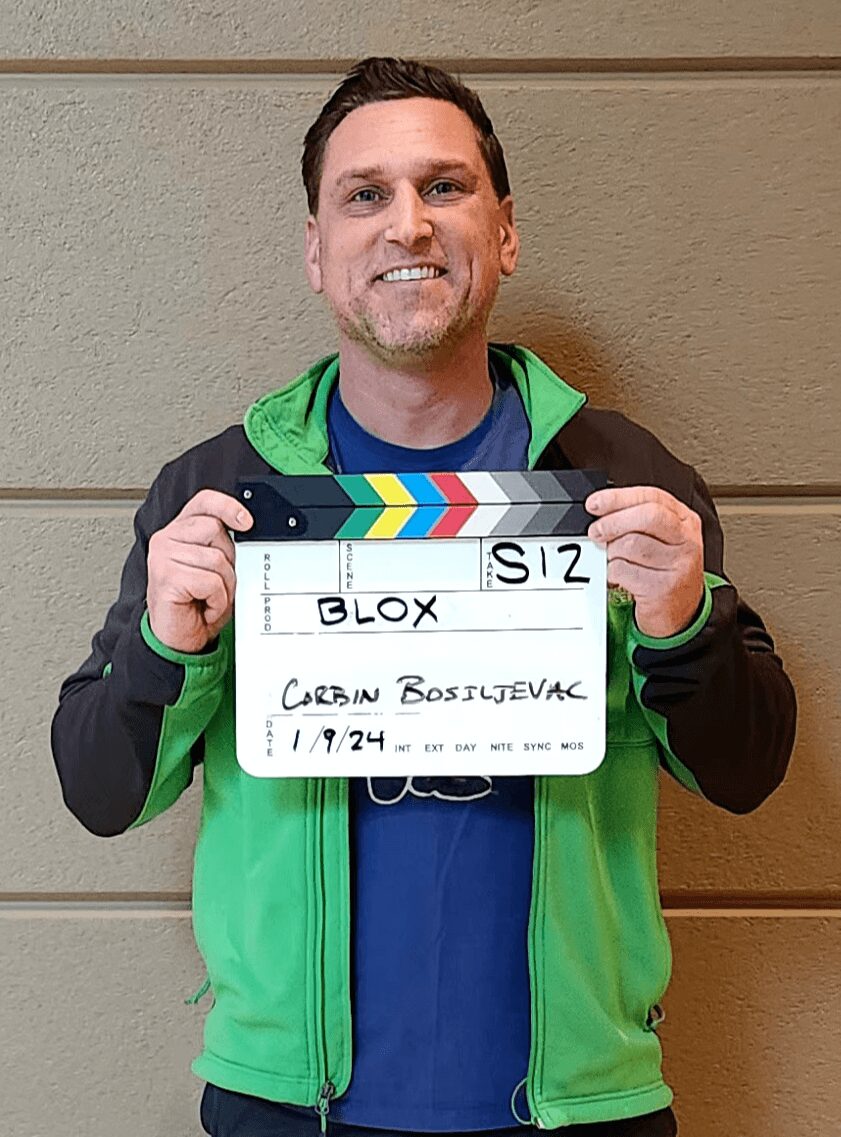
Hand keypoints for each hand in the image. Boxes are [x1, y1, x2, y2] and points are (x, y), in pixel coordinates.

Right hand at [147, 489, 252, 652]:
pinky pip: (210, 582)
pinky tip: (205, 606)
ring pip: (216, 559)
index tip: (246, 521)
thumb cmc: (196, 603)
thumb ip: (223, 545)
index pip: (204, 502)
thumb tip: (246, 529)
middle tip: (218, 582)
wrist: (178, 638)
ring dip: (224, 586)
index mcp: (179, 531)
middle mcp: (166, 539)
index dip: (227, 506)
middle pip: (216, 530)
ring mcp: (163, 557)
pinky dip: (217, 600)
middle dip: (228, 560)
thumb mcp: (215, 568)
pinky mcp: (166, 577)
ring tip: (209, 597)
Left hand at [585, 486, 704, 638]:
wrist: (682, 611)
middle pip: (646, 517)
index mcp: (686, 521)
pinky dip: (611, 571)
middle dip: (613, 521)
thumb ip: (638, 521)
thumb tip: (601, 510)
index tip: (595, 503)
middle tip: (595, 531)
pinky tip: (616, 575)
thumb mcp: (662, 539)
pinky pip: (624, 571)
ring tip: (611, 558)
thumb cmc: (665, 571)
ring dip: (611, 551)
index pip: (652, 497)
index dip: (619, 498)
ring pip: (631, 545)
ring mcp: (678, 565)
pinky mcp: (663, 588)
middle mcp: (686, 540)